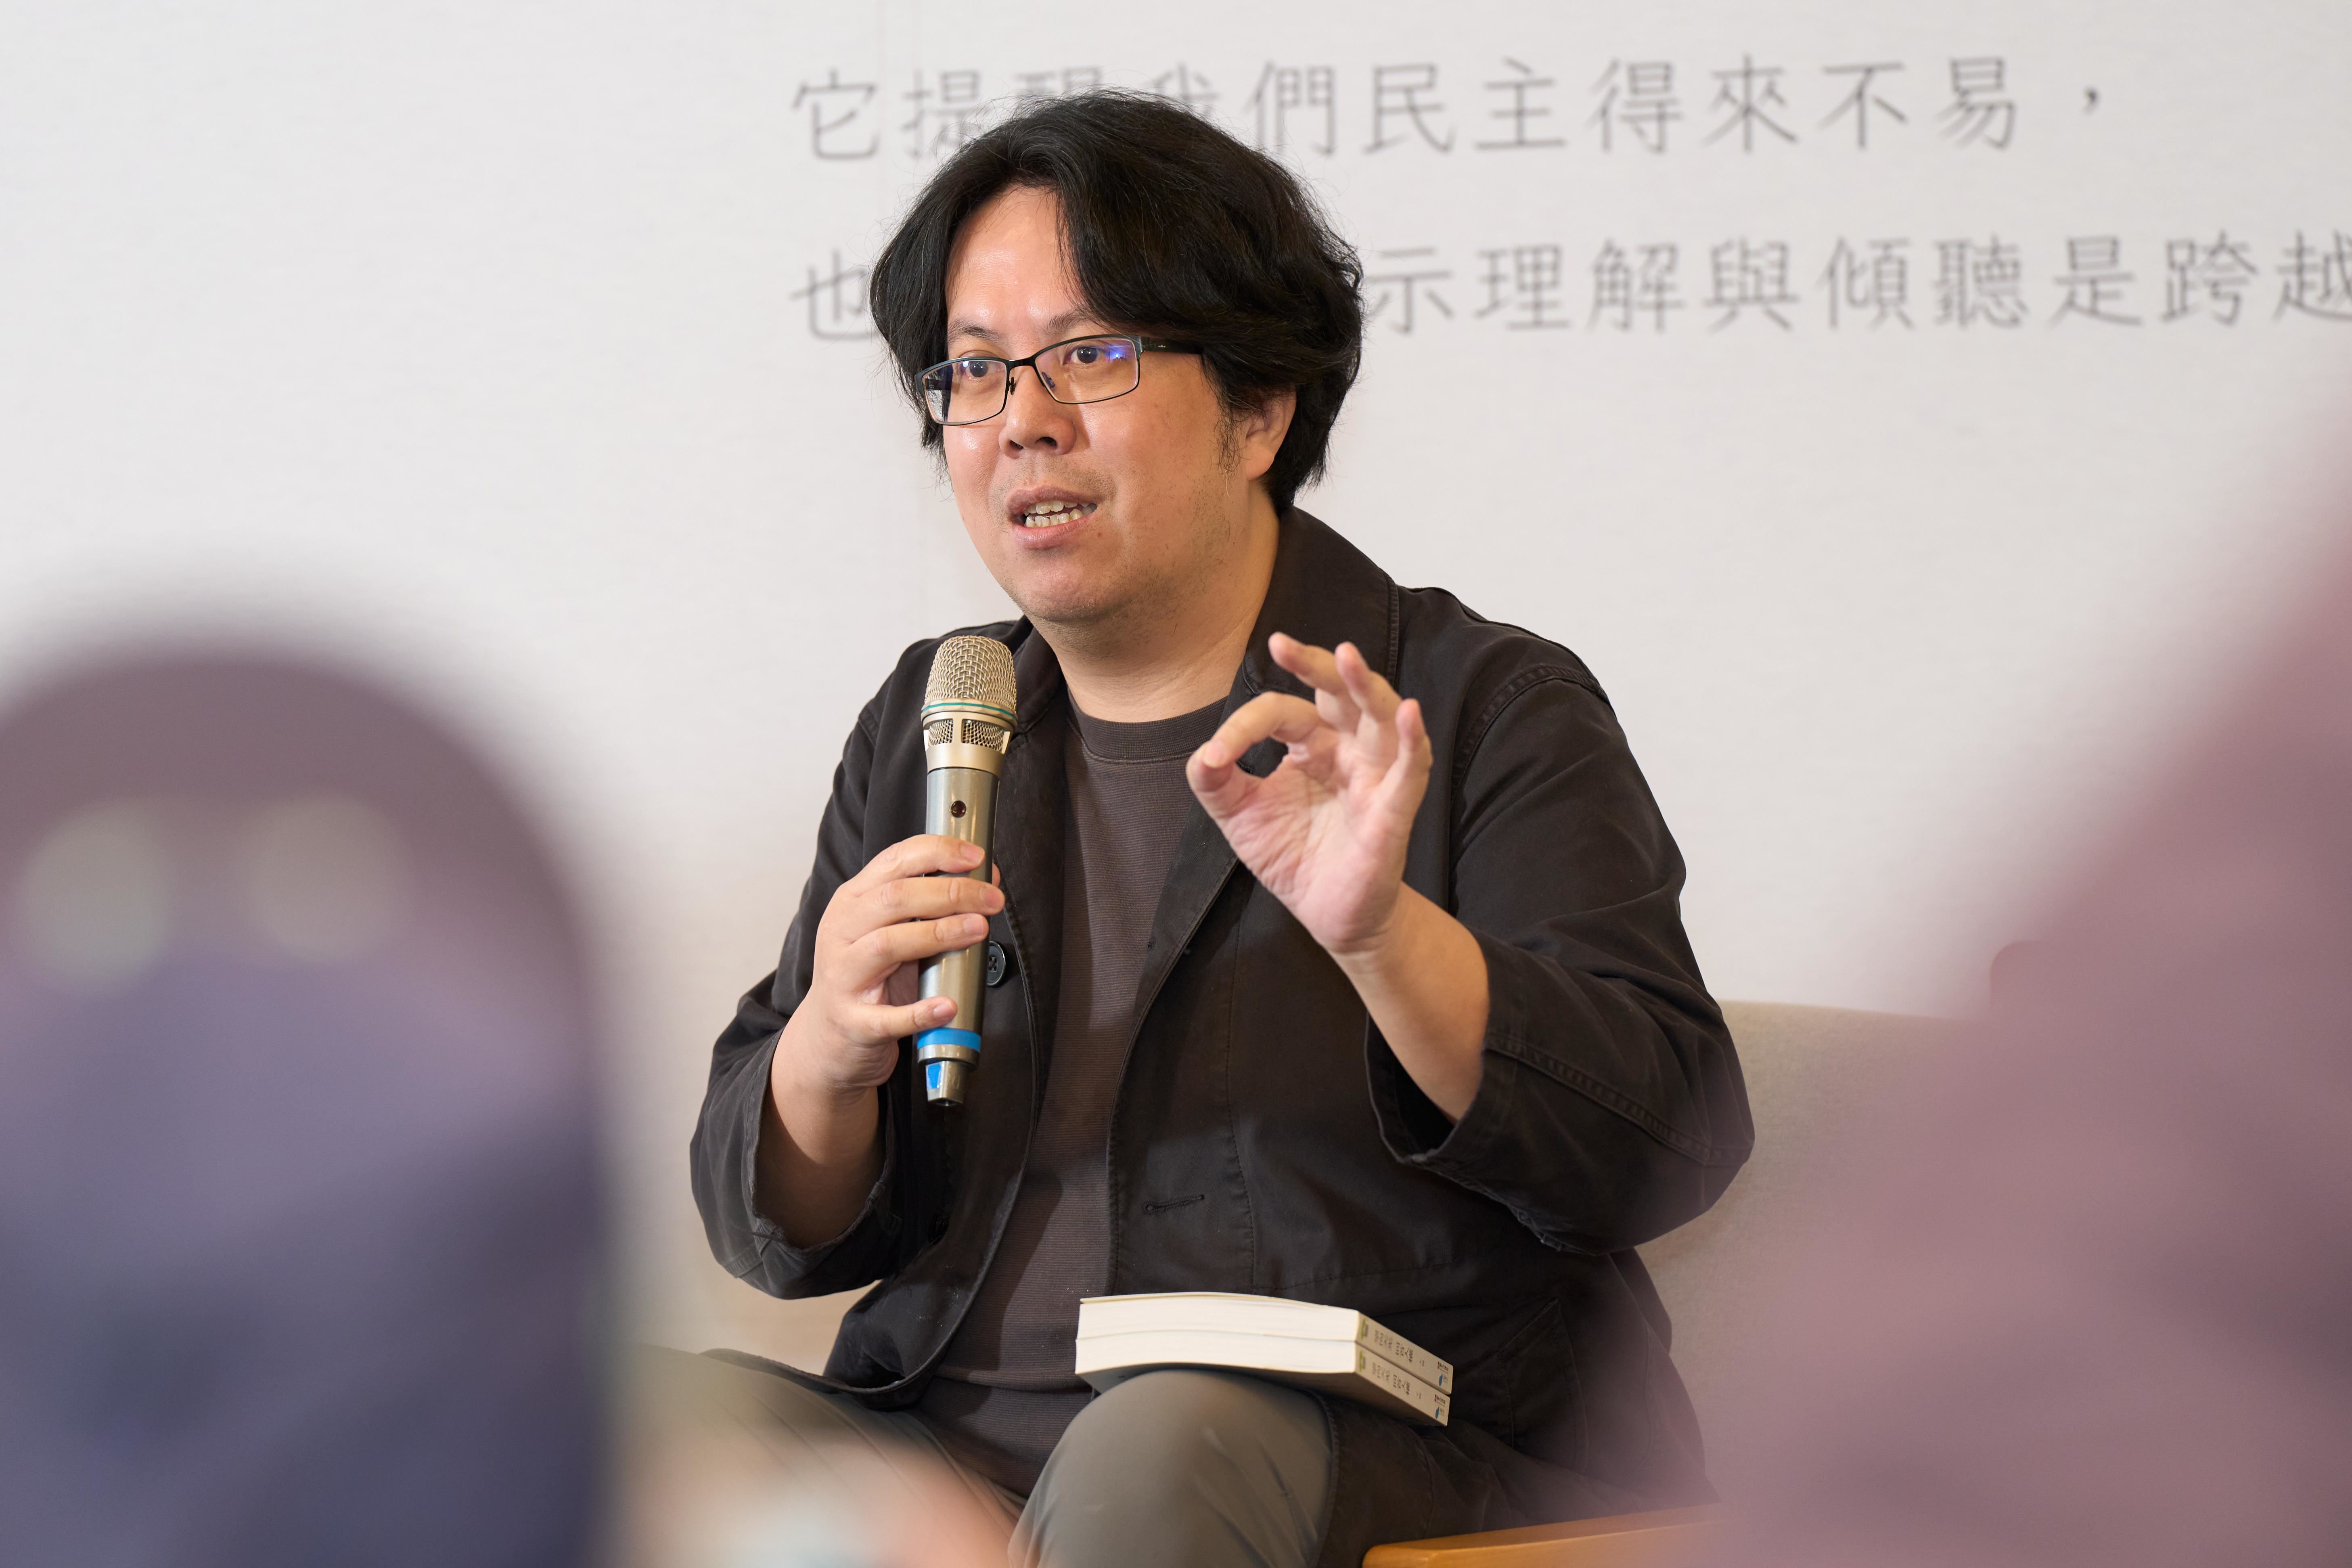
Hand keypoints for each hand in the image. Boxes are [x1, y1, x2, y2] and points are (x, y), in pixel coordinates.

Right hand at [774, 834, 1001, 1101]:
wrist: (828, 1035)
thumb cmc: (866, 976)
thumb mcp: (890, 930)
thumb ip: (929, 905)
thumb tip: (986, 882)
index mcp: (852, 901)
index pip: (894, 861)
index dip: (938, 853)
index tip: (975, 857)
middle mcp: (842, 932)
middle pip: (895, 898)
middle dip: (951, 892)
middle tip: (991, 899)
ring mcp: (844, 977)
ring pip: (888, 944)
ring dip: (939, 934)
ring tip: (978, 930)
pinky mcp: (854, 1021)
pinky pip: (888, 1017)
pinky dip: (921, 1011)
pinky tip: (947, 1006)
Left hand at [1187, 634, 1431, 959]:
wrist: (1327, 914)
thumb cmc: (1293, 857)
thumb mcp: (1240, 817)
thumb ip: (1217, 783)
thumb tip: (1205, 754)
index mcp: (1311, 744)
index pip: (1280, 713)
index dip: (1245, 726)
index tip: (1217, 757)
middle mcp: (1346, 749)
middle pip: (1339, 692)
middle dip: (1315, 664)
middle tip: (1282, 644)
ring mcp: (1375, 774)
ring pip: (1380, 715)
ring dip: (1366, 684)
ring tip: (1347, 655)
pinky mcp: (1394, 808)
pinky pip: (1410, 767)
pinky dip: (1412, 739)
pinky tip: (1410, 714)